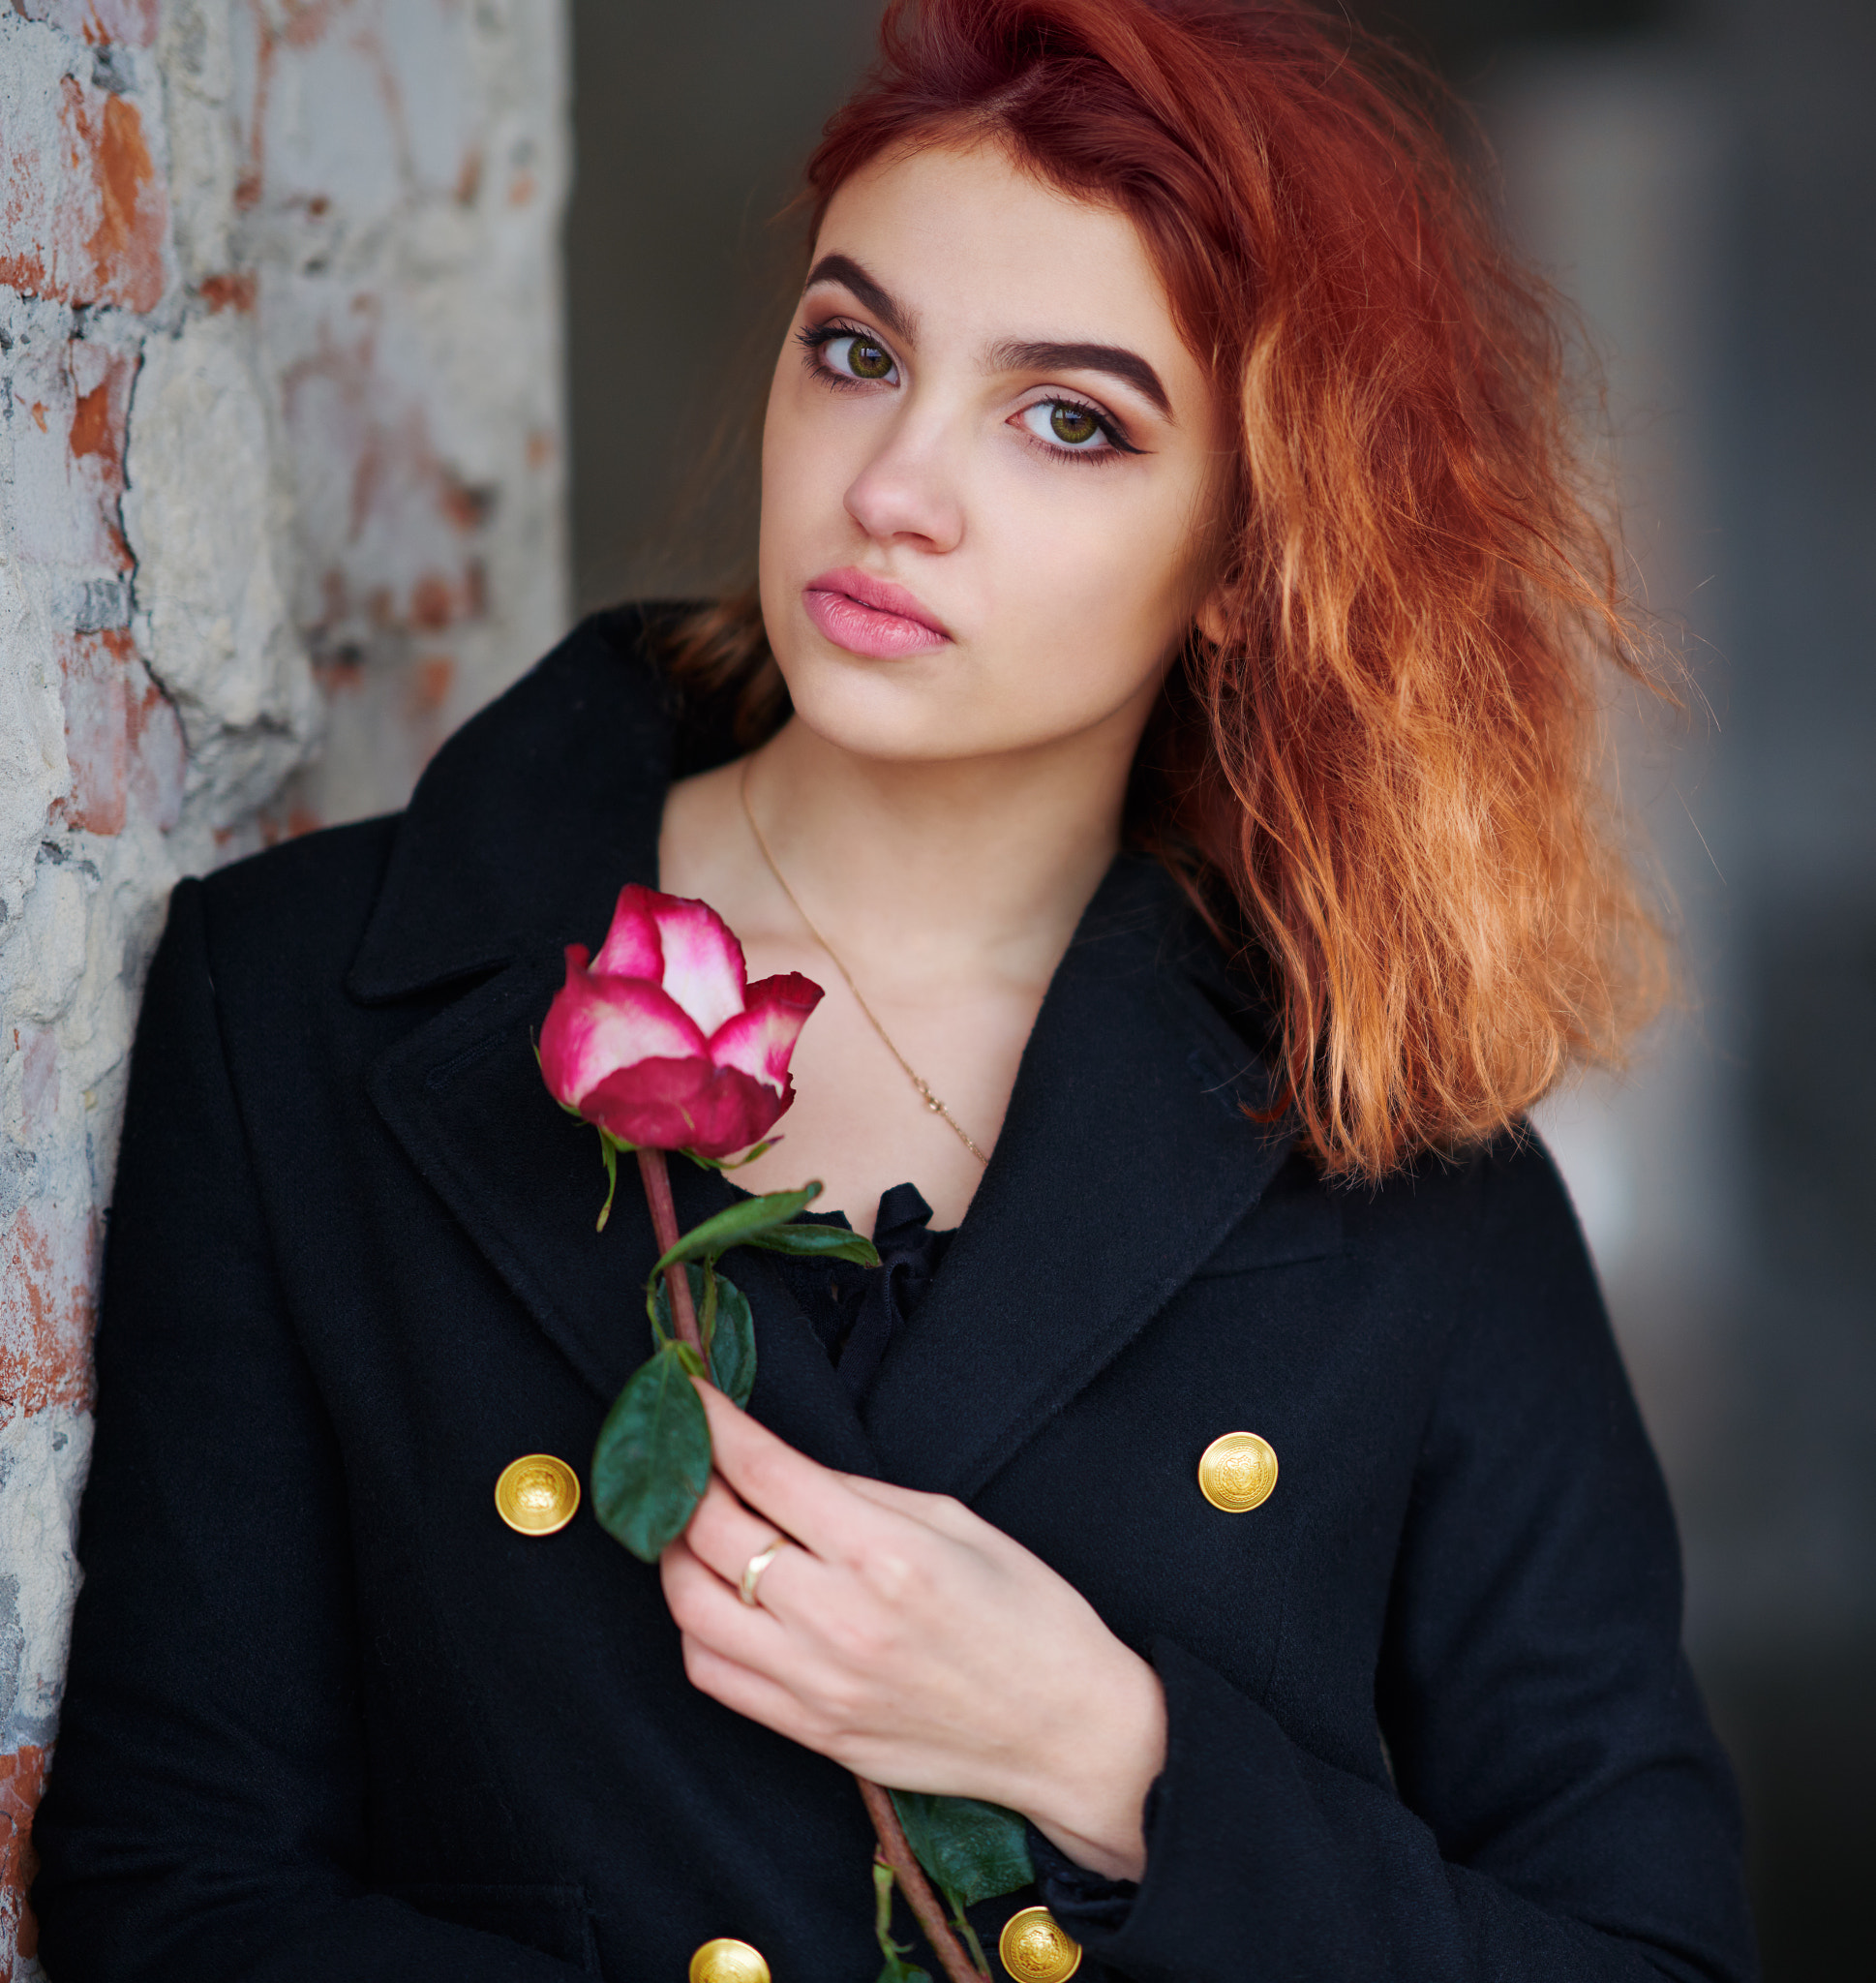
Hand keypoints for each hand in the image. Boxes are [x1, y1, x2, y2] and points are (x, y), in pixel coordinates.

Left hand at [659, 1383, 1166, 1880]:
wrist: (1070, 1732)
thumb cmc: (1030, 1615)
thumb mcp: (956, 1522)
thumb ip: (858, 1493)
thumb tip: (782, 1471)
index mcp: (885, 1553)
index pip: (764, 1472)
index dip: (713, 1424)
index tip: (687, 1394)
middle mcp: (839, 1619)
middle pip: (711, 1535)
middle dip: (685, 1480)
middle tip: (688, 1455)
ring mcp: (818, 1684)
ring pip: (691, 1609)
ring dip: (676, 1556)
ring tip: (693, 1527)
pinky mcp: (812, 1732)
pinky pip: (714, 1675)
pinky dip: (696, 1627)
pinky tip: (717, 1598)